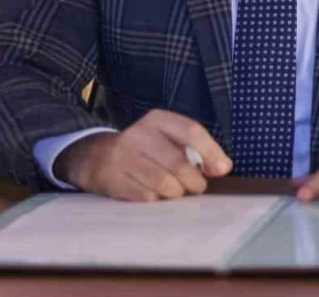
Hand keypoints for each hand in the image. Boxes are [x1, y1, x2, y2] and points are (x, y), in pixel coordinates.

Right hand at [57, 109, 231, 201]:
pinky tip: (153, 193)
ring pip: (163, 183)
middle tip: (196, 187)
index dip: (211, 152)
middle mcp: (138, 134)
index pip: (191, 131)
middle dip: (194, 181)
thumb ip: (198, 150)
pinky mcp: (111, 178)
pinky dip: (156, 199)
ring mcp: (122, 156)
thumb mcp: (168, 139)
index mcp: (157, 120)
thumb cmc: (145, 150)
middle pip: (178, 163)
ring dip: (176, 193)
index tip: (222, 169)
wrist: (95, 156)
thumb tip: (224, 167)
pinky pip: (145, 196)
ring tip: (176, 191)